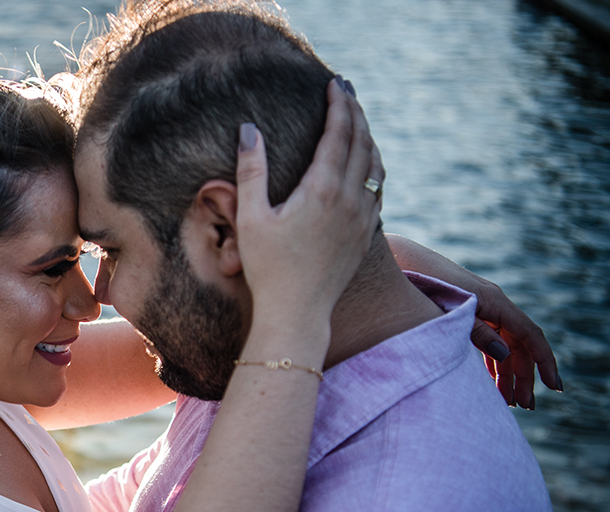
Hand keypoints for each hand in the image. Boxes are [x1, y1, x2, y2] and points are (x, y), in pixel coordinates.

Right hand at [235, 77, 383, 319]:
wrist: (297, 312)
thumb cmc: (267, 268)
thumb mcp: (251, 218)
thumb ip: (251, 170)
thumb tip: (248, 130)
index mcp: (322, 190)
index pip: (339, 133)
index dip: (338, 105)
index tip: (334, 85)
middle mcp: (349, 199)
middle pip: (362, 142)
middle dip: (356, 112)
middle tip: (346, 93)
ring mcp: (362, 218)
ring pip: (376, 165)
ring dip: (368, 138)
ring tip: (357, 122)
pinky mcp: (366, 235)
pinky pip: (378, 190)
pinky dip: (374, 167)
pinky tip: (365, 166)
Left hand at [385, 235, 561, 408]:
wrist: (399, 260)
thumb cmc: (422, 283)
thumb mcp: (449, 312)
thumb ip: (476, 333)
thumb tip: (505, 355)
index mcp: (495, 301)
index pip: (530, 336)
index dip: (544, 362)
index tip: (554, 387)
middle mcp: (493, 303)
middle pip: (518, 346)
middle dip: (523, 377)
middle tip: (524, 407)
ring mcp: (481, 307)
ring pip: (504, 345)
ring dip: (508, 373)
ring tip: (509, 401)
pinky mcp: (467, 311)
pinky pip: (489, 339)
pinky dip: (492, 362)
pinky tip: (492, 380)